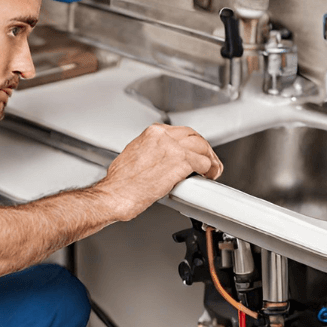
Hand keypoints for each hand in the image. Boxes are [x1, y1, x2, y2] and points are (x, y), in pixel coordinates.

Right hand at [92, 124, 223, 221]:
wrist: (114, 195)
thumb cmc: (120, 183)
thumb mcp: (134, 156)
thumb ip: (152, 153)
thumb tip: (164, 160)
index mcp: (151, 133)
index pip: (180, 132)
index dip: (190, 143)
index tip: (194, 152)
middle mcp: (162, 136)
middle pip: (194, 137)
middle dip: (204, 149)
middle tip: (208, 161)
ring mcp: (173, 148)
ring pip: (202, 148)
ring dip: (210, 160)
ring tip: (212, 170)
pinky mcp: (180, 163)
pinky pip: (204, 163)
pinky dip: (209, 170)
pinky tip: (208, 176)